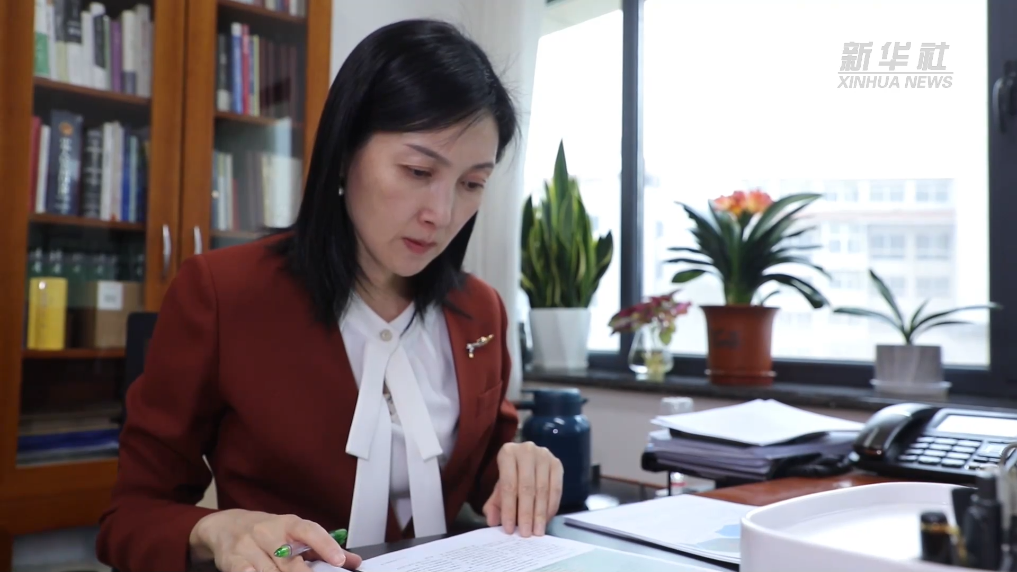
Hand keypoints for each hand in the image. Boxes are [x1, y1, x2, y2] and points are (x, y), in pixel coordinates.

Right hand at [189, 509, 361, 571]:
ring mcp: (248, 547)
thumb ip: (322, 549)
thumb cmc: (267, 532)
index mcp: (288, 524)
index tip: (338, 560)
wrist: (225, 525)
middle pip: (289, 561)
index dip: (325, 545)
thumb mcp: (293, 534)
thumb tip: (353, 562)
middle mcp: (268, 532)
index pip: (309, 531)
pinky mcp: (233, 561)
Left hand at [482, 442, 563, 537]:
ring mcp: (544, 456)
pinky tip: (546, 519)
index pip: (508, 485)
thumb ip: (494, 504)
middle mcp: (527, 450)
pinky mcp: (557, 463)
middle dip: (526, 514)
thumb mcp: (499, 487)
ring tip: (537, 531)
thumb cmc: (511, 474)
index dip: (508, 509)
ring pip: (543, 489)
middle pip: (527, 487)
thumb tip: (493, 521)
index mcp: (508, 453)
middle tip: (526, 533)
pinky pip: (556, 489)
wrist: (527, 457)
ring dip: (540, 514)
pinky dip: (551, 507)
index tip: (509, 529)